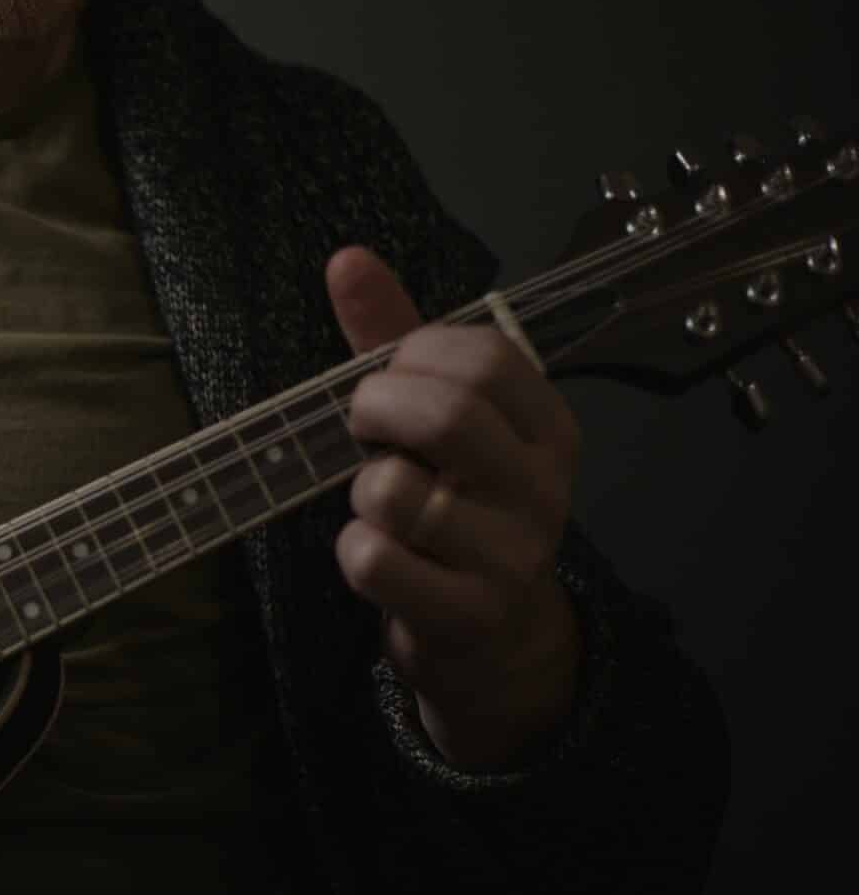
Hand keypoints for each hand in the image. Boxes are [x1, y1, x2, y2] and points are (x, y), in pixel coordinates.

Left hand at [324, 245, 581, 770]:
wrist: (491, 636)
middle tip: (362, 430)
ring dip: (360, 495)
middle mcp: (543, 487)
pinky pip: (375, 561)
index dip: (412, 356)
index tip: (387, 378)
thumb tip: (347, 258)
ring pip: (396, 494)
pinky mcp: (470, 613)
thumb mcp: (435, 419)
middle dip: (376, 411)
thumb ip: (392, 340)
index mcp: (547, 427)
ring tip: (381, 507)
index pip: (486, 357)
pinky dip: (354, 554)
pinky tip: (380, 559)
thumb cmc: (454, 505)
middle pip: (448, 416)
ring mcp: (513, 555)